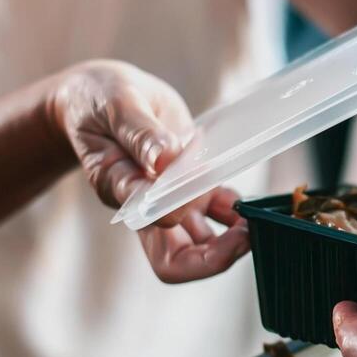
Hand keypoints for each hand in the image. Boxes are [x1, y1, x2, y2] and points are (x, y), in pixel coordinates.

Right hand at [49, 60, 249, 281]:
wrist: (97, 99)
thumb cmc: (97, 100)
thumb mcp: (115, 103)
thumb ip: (139, 132)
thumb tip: (164, 159)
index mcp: (119, 186)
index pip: (150, 218)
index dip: (179, 212)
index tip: (201, 183)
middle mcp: (145, 205)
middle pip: (176, 258)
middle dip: (214, 257)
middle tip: (246, 235)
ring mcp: (170, 201)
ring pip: (202, 244)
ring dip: (233, 240)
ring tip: (259, 219)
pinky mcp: (189, 189)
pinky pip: (217, 214)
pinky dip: (237, 213)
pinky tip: (253, 204)